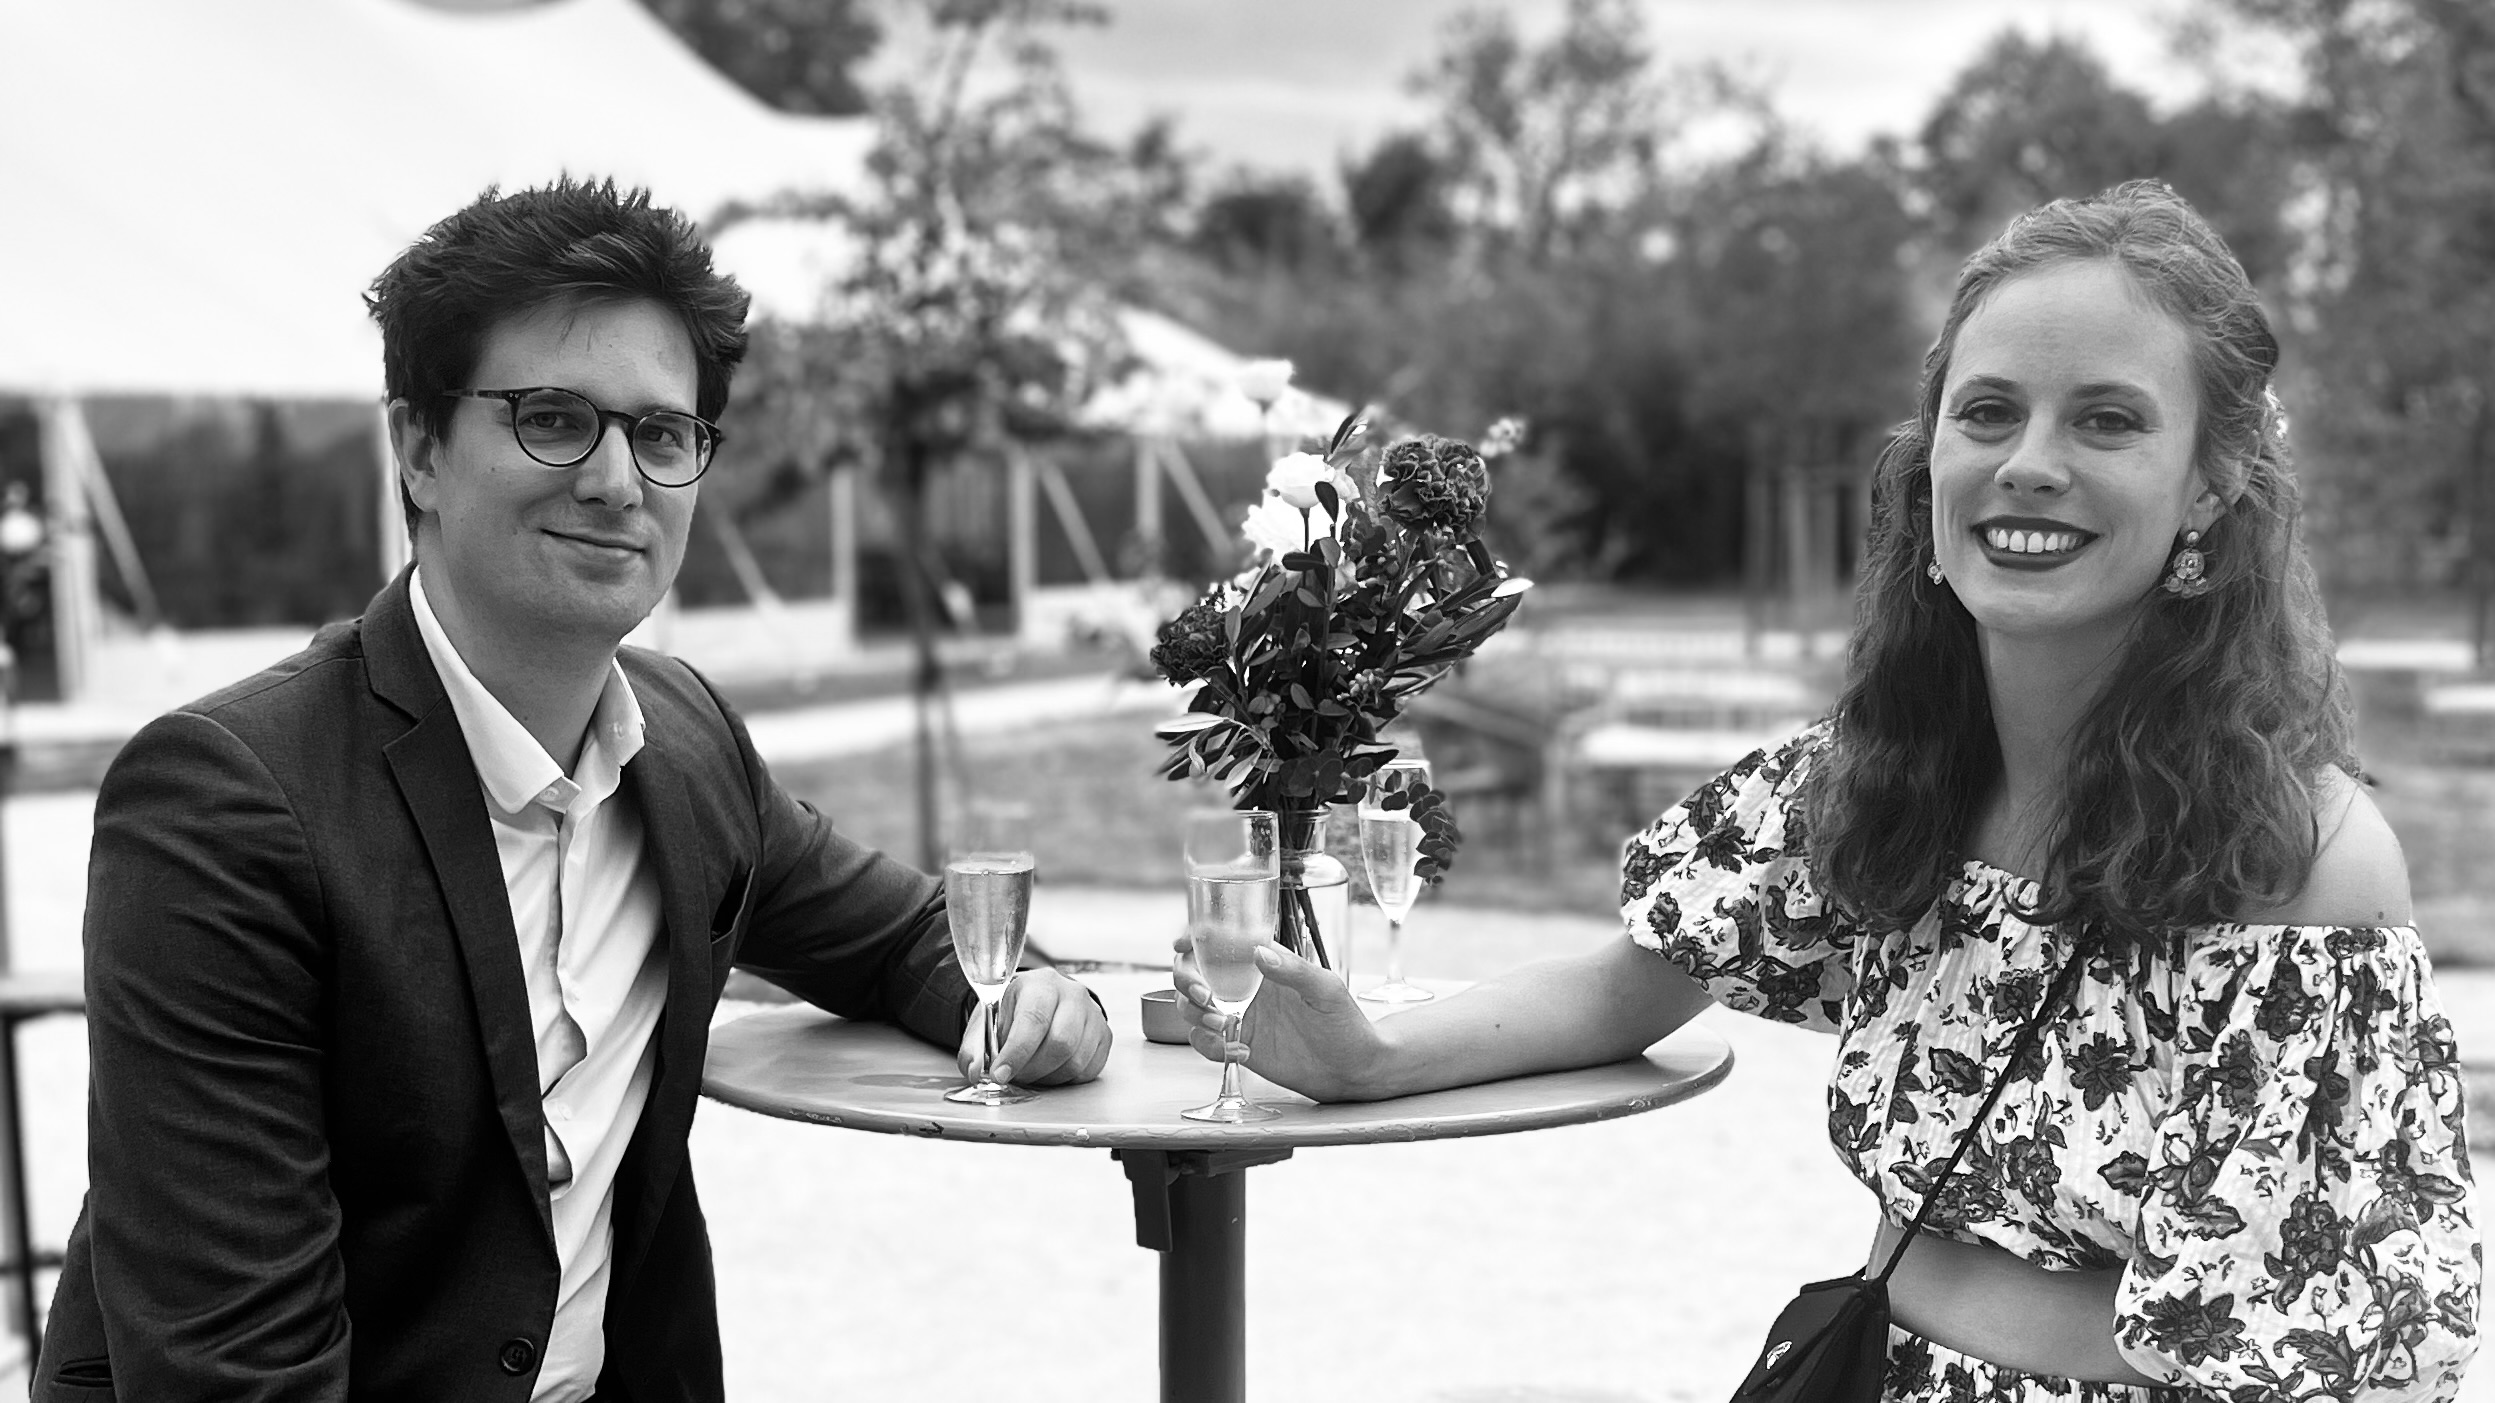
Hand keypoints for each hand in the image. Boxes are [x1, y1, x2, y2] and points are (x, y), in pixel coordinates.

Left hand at [959, 970, 1112, 1086]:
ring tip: (1032, 1070)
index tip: (1000, 1074)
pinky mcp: (1104, 1035)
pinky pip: (1088, 1069)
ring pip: (1075, 1061)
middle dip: (1032, 1069)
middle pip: (1060, 1043)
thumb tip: (974, 1071)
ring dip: (1048, 1077)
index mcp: (1041, 984)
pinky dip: (1066, 1078)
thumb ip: (975, 1047)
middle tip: (1016, 1076)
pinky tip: (1052, 1068)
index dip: (1016, 1052)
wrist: (1043, 1001)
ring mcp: (1093, 1014)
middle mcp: (1072, 994)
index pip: (1034, 1020)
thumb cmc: (1016, 1011)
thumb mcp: (989, 1021)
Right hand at [1170, 933, 1387, 1102]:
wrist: (1353, 1070)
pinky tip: (1239, 1052)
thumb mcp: (1326, 991)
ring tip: (1223, 1027)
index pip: (1222, 940)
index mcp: (1265, 962)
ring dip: (1195, 1014)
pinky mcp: (1237, 1043)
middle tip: (1204, 996)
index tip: (1182, 943)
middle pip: (1192, 971)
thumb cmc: (1346, 1024)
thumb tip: (1258, 953)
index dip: (1195, 937)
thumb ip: (1294, 970)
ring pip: (1190, 1006)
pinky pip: (1204, 1041)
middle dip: (1186, 979)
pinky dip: (1210, 1046)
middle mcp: (1245, 985)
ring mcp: (1238, 1015)